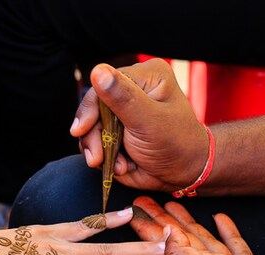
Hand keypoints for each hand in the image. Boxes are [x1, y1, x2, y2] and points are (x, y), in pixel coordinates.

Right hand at [71, 59, 209, 193]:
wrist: (184, 173)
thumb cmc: (176, 143)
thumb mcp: (149, 120)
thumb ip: (123, 97)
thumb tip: (97, 71)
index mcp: (145, 77)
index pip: (104, 84)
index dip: (90, 108)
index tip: (81, 131)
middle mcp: (131, 90)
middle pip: (93, 108)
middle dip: (93, 136)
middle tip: (97, 158)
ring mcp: (121, 113)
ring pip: (90, 128)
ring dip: (97, 150)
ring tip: (116, 166)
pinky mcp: (115, 132)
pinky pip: (94, 142)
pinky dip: (102, 157)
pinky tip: (119, 166)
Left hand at [130, 196, 264, 254]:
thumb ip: (180, 254)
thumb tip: (165, 231)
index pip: (160, 246)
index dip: (147, 227)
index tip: (134, 209)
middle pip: (178, 241)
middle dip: (162, 221)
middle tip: (147, 200)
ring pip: (203, 241)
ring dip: (188, 223)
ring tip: (174, 203)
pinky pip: (234, 247)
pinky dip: (226, 232)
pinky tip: (220, 218)